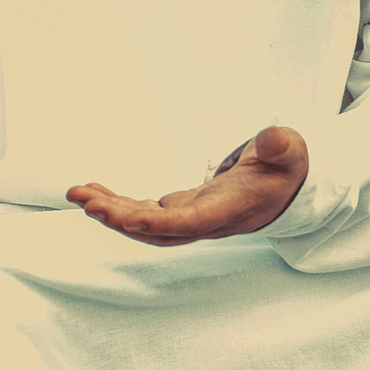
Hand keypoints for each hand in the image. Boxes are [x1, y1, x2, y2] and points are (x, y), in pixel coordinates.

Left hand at [69, 124, 309, 247]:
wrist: (285, 191)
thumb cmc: (285, 169)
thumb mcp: (292, 152)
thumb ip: (282, 146)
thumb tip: (274, 138)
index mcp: (229, 210)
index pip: (191, 223)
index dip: (158, 224)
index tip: (127, 218)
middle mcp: (205, 222)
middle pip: (157, 231)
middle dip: (121, 219)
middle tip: (86, 202)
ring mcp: (190, 218)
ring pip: (145, 225)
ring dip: (110, 212)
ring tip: (78, 194)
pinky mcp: (180, 210)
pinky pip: (143, 213)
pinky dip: (117, 204)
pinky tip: (93, 193)